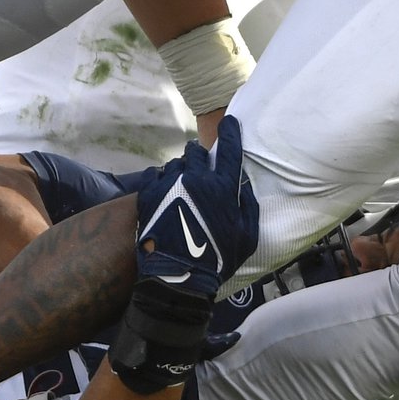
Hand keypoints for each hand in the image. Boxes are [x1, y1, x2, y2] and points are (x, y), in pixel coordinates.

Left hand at [133, 115, 258, 299]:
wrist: (179, 277)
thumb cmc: (218, 259)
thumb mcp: (248, 236)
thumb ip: (249, 206)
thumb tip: (244, 185)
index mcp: (223, 188)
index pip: (229, 149)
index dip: (230, 132)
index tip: (229, 122)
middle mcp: (197, 179)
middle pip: (196, 151)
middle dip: (198, 155)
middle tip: (199, 168)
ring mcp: (170, 185)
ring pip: (175, 164)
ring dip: (180, 171)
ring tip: (180, 187)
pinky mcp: (149, 194)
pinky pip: (154, 175)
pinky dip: (160, 180)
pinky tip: (163, 192)